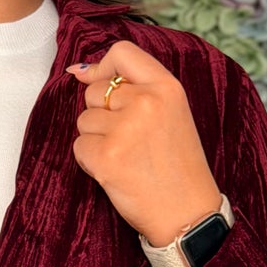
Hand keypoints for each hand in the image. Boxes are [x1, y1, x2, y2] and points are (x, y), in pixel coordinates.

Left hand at [66, 41, 221, 246]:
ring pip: (84, 120)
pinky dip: (91, 161)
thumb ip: (134, 88)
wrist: (188, 214)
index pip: (122, 52)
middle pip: (95, 92)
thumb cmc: (178, 165)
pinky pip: (79, 146)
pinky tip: (117, 172)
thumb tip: (79, 72)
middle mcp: (146, 102)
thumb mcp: (171, 113)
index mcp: (167, 87)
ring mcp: (125, 129)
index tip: (100, 83)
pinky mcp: (106, 156)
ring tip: (127, 157)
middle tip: (131, 140)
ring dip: (97, 139)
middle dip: (102, 114)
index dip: (104, 68)